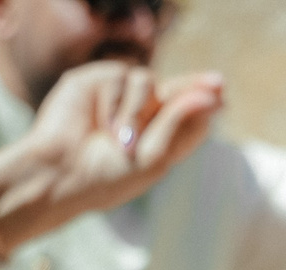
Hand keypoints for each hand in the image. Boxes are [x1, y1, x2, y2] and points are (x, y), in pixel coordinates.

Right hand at [0, 62, 223, 257]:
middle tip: (217, 83)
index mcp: (159, 135)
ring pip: (147, 80)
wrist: (62, 172)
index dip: (204, 102)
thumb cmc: (109, 176)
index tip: (223, 98)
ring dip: (138, 111)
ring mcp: (119, 96)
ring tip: (121, 140)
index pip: (188, 113)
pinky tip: (103, 126)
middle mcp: (141, 113)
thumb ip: (180, 124)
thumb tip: (211, 97)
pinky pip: (120, 77)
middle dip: (194, 85)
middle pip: (174, 88)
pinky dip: (117, 103)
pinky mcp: (96, 81)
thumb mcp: (154, 156)